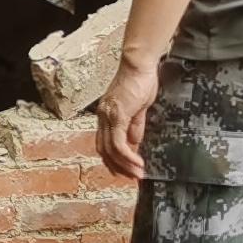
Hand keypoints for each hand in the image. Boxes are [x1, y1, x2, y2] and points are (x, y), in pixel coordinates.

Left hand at [96, 54, 161, 180]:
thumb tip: (134, 142)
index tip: (125, 170)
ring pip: (110, 150)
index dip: (112, 159)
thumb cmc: (140, 80)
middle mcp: (103, 117)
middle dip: (117, 167)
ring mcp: (108, 117)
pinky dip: (127, 156)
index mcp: (106, 115)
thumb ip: (135, 125)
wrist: (138, 65)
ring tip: (137, 174)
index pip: (104, 143)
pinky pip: (119, 143)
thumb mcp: (138, 107)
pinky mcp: (117, 116)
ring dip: (124, 165)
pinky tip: (137, 163)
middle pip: (104, 150)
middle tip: (131, 177)